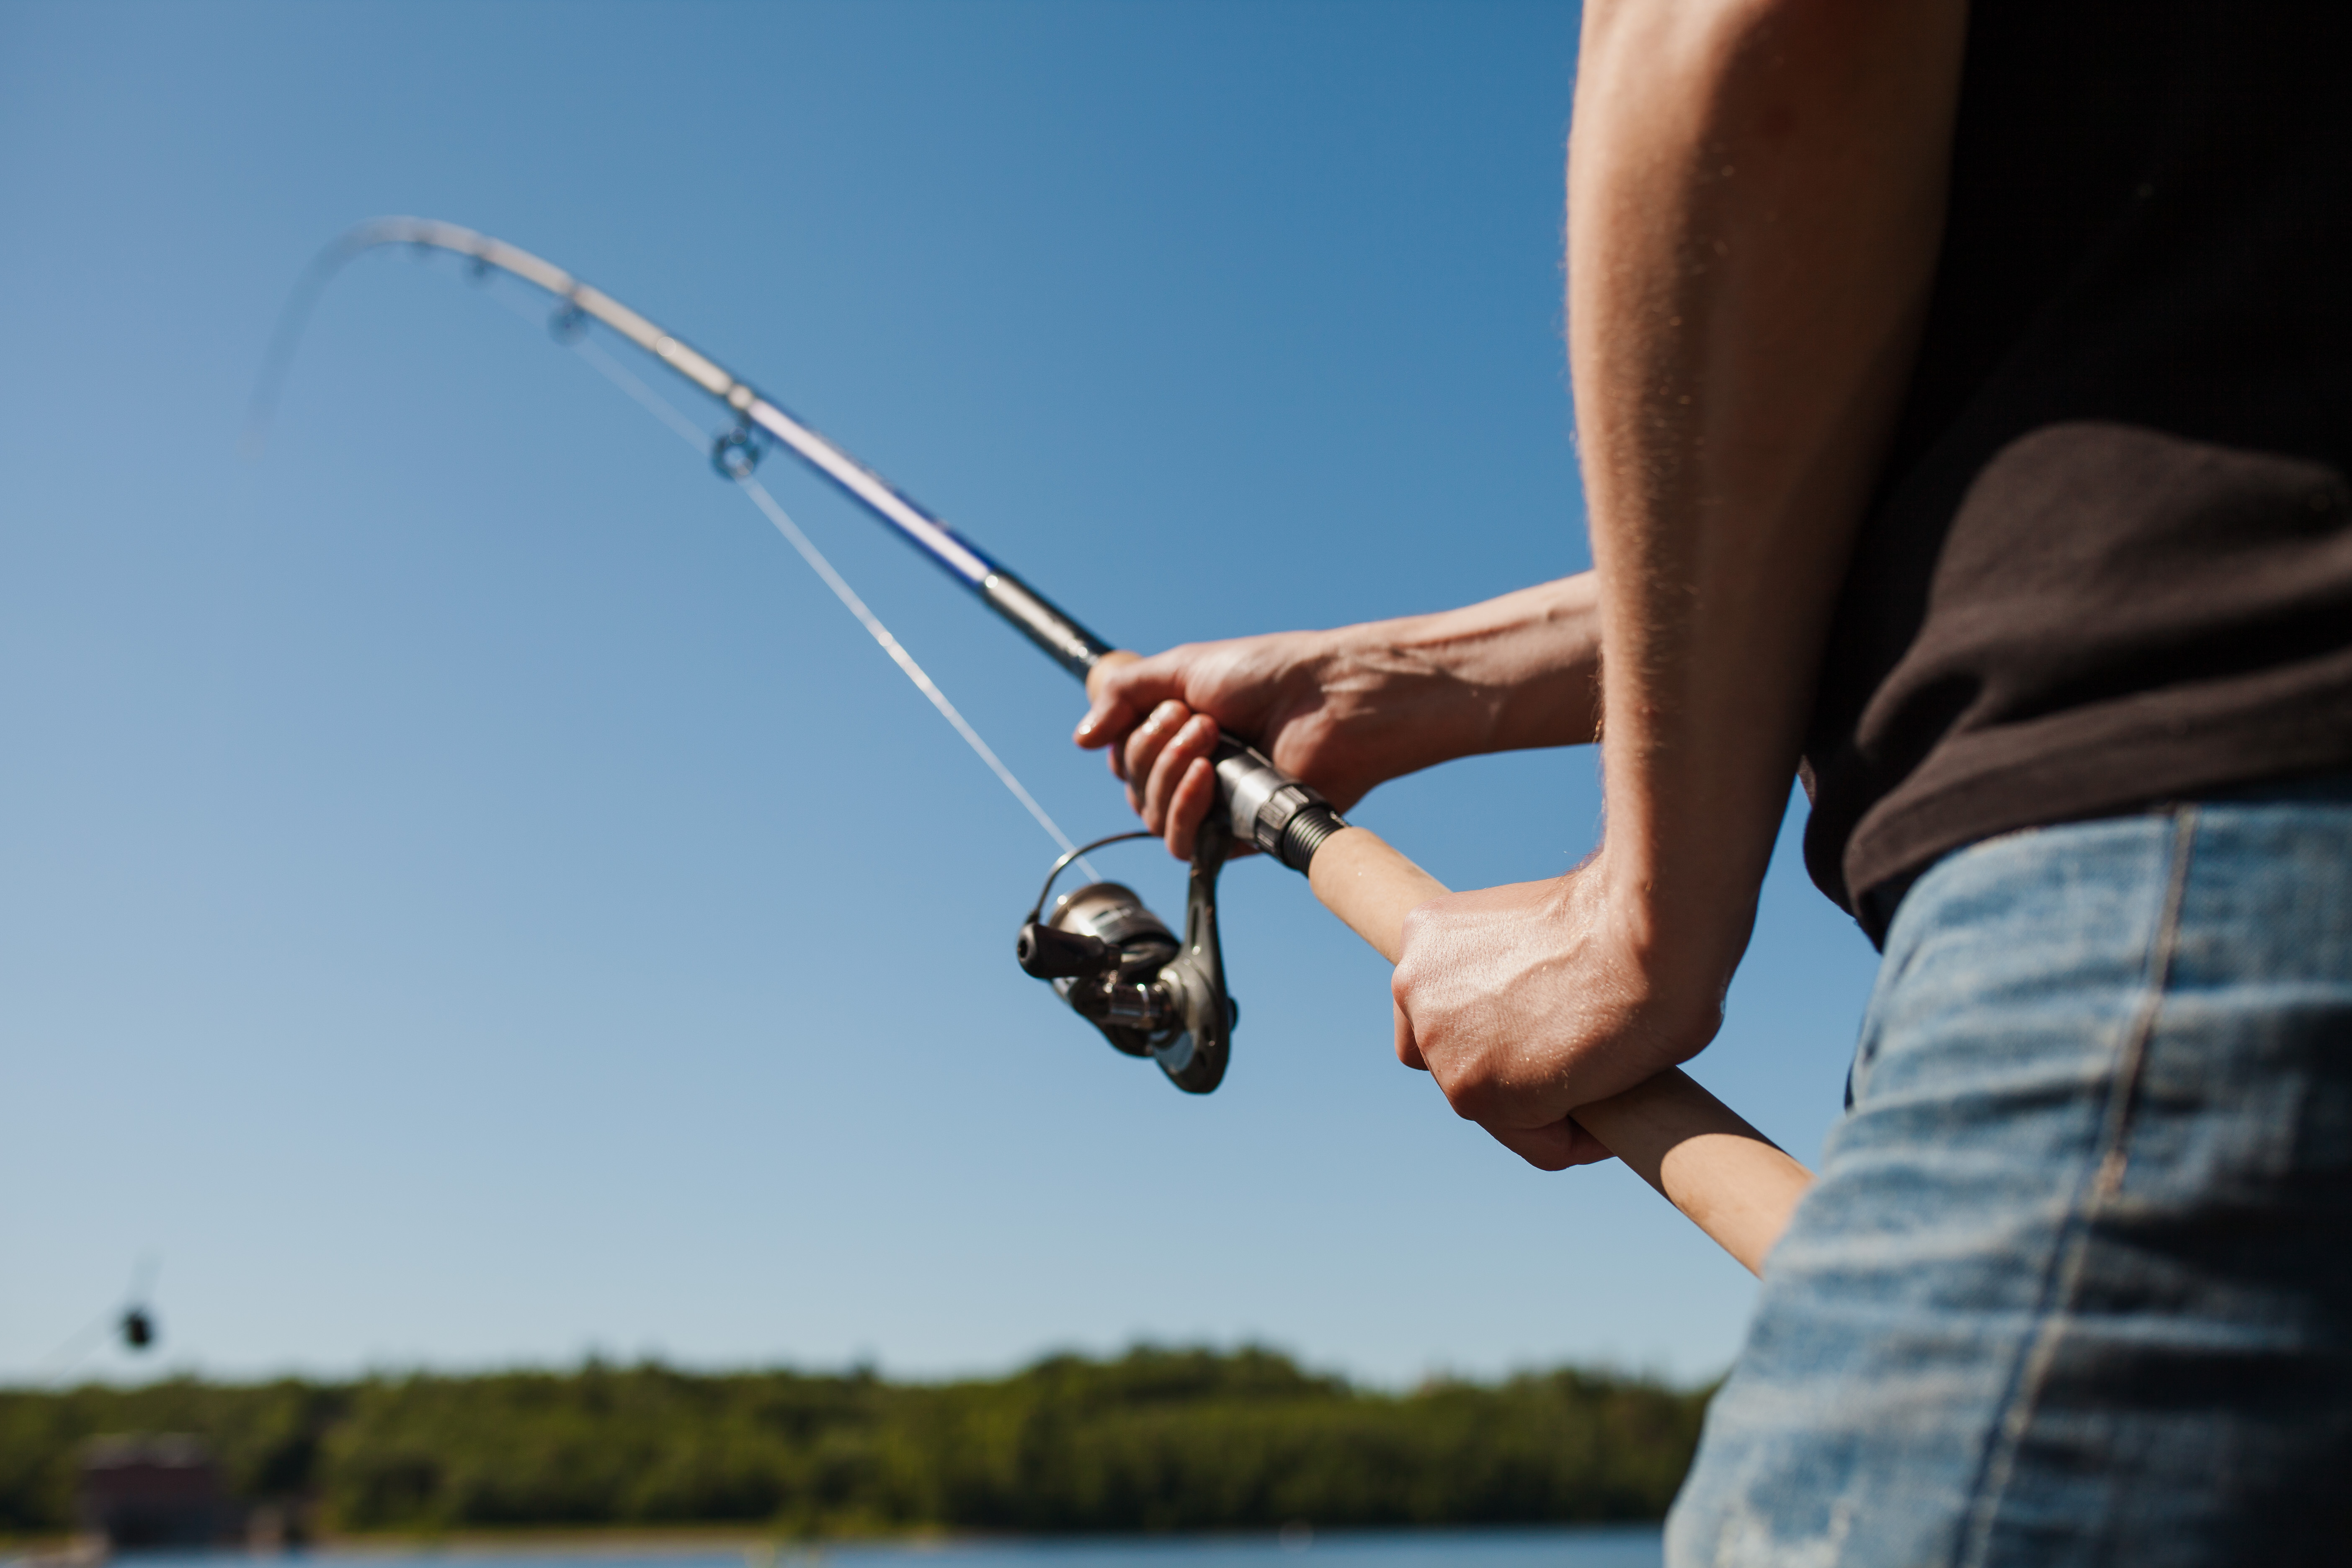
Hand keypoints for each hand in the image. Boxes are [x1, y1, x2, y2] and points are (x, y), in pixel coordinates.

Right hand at [1071, 577, 1602, 857]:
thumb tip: (1079, 738)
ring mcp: (1216, 805)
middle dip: (1152, 747)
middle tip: (1198, 718)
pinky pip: (1184, 843)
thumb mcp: (1184, 669)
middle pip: (1130, 785)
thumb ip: (1125, 696)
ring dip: (1168, 773)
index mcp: (1181, 735)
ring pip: (1151, 814)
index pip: (1121, 755)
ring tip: (1211, 737)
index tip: (1169, 705)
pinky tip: (1205, 777)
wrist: (1332, 700)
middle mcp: (1195, 772)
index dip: (1130, 734)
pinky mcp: (1239, 835)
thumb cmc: (1273, 674)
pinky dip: (1183, 809)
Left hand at [1390, 851, 1735, 1170]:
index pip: (1435, 1011)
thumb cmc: (1624, 918)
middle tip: (1576, 1059)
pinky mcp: (1478, 1095)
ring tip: (1608, 1075)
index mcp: (1428, 937)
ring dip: (1550, 1106)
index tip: (1538, 1033)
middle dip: (1511, 1071)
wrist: (1647, 928)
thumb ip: (1512, 975)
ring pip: (1497, 1109)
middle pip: (1453, 1063)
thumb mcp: (1537, 934)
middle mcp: (1414, 987)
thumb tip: (1541, 1021)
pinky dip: (1580, 1137)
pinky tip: (1615, 1104)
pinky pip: (1540, 1143)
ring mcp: (1441, 1046)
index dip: (1488, 1032)